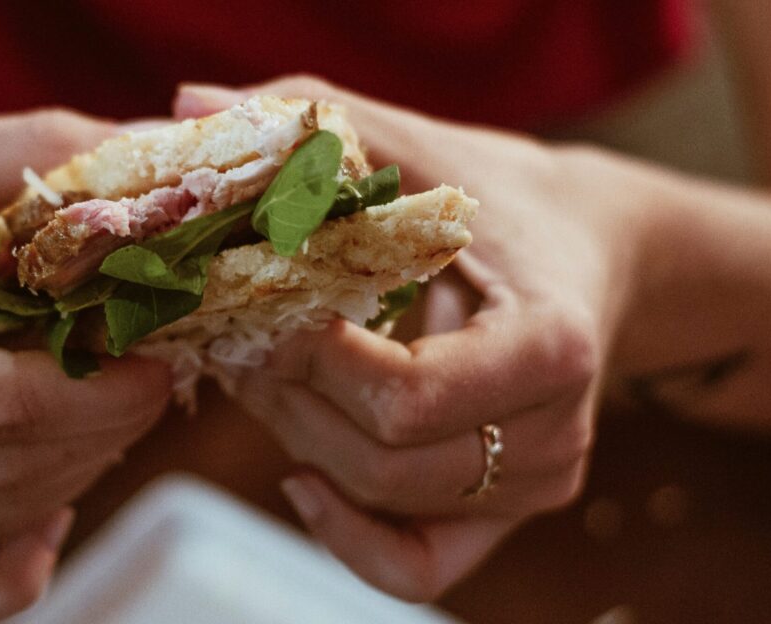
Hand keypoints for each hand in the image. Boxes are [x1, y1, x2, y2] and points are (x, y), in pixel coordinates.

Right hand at [0, 110, 170, 622]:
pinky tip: (50, 511)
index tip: (157, 353)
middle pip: (10, 473)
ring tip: (106, 405)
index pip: (2, 409)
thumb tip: (147, 154)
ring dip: (77, 469)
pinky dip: (15, 568)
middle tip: (151, 370)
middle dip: (107, 426)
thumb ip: (26, 154)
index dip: (101, 388)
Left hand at [175, 77, 646, 600]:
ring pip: (382, 501)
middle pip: (380, 460)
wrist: (580, 256)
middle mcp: (556, 430)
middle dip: (288, 398)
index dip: (312, 363)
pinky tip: (300, 477)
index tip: (264, 308)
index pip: (406, 398)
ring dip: (300, 439)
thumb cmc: (495, 196)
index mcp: (551, 342)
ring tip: (263, 373)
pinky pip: (416, 566)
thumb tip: (190, 106)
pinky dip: (347, 537)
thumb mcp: (419, 145)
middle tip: (237, 337)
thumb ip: (315, 122)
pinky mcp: (506, 512)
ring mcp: (536, 482)